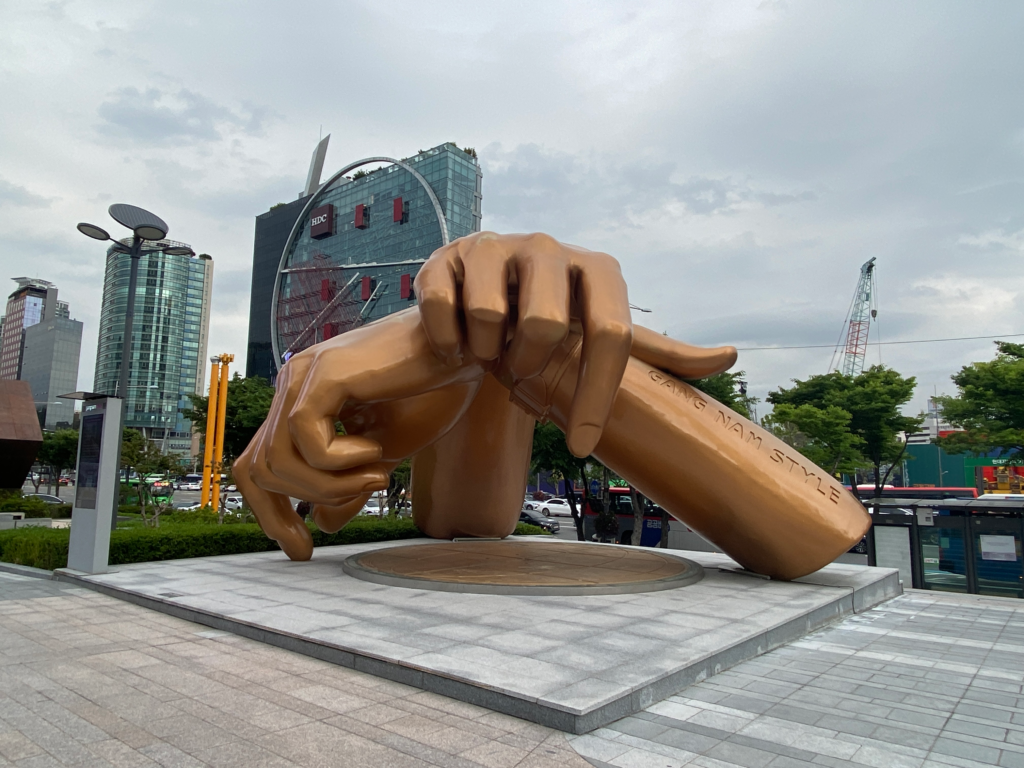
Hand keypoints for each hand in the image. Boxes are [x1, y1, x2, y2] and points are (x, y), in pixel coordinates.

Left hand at [235, 309, 490, 559]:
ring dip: (327, 486)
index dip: (269, 514)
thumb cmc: (431, 392)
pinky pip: (305, 439)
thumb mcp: (386, 452)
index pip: (258, 464)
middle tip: (329, 529)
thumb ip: (349, 484)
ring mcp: (304, 376)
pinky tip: (377, 450)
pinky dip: (339, 462)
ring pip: (277, 461)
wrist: (463, 350)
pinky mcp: (325, 373)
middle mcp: (293, 384)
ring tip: (375, 477)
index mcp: (301, 399)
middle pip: (255, 469)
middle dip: (286, 512)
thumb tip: (322, 522)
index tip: (302, 549)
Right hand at [415, 232, 736, 455]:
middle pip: (545, 323)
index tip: (581, 446)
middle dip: (530, 365)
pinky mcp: (446, 256)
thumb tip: (730, 357)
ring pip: (490, 314)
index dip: (597, 396)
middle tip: (522, 370)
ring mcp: (495, 245)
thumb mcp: (607, 338)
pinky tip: (458, 340)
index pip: (611, 334)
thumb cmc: (552, 330)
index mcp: (597, 269)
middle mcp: (550, 246)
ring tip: (490, 347)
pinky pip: (445, 309)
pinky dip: (450, 342)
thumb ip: (662, 352)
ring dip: (488, 350)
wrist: (479, 307)